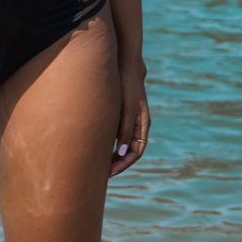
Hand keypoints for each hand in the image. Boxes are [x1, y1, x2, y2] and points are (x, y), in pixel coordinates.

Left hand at [108, 61, 148, 177]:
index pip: (136, 153)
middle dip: (118, 163)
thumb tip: (123, 152)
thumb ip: (125, 130)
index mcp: (142, 125)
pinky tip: (98, 146)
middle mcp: (138, 125)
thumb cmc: (127, 87)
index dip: (124, 164)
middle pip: (130, 151)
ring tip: (100, 163)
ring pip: (124, 145)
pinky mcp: (122, 115)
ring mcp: (131, 120)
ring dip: (114, 155)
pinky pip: (118, 135)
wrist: (126, 68)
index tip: (110, 172)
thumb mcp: (126, 109)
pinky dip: (111, 144)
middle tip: (103, 173)